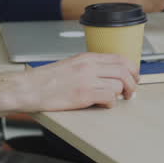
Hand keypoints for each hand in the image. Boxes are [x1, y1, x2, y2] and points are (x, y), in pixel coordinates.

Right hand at [0, 52, 137, 116]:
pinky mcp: (83, 95)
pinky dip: (111, 103)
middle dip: (133, 82)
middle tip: (132, 91)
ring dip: (122, 94)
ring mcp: (86, 80)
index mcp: (87, 58)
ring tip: (118, 99)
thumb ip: (89, 67)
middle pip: (124, 70)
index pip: (120, 58)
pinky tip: (105, 104)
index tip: (135, 77)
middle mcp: (89, 66)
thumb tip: (108, 75)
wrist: (28, 88)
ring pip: (119, 84)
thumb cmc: (46, 80)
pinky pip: (109, 97)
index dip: (132, 68)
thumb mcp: (71, 65)